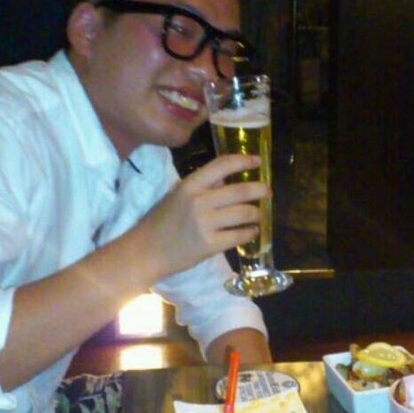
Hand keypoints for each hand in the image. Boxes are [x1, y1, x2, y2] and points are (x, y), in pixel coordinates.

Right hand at [139, 154, 269, 278]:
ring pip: (245, 213)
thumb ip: (203, 185)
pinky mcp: (210, 245)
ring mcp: (205, 224)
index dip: (244, 161)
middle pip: (241, 190)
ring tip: (257, 216)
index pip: (222, 165)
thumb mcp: (178, 195)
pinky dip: (250, 233)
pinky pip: (240, 235)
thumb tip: (228, 178)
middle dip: (260, 190)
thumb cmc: (162, 222)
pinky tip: (252, 232)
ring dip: (257, 214)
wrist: (146, 251)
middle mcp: (199, 201)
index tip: (258, 161)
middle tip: (267, 193)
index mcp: (190, 185)